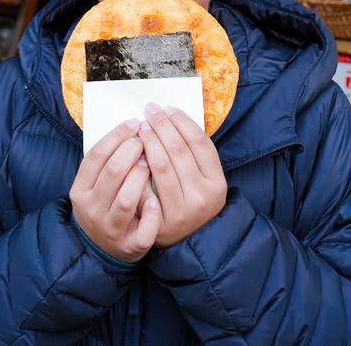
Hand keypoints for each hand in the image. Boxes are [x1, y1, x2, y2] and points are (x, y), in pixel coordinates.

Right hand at [70, 119, 160, 262]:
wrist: (99, 249)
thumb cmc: (103, 205)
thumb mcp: (94, 184)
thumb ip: (107, 160)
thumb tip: (133, 128)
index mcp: (81, 190)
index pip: (97, 156)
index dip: (117, 136)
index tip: (135, 123)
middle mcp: (92, 209)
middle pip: (113, 172)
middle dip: (133, 151)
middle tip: (145, 141)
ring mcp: (110, 229)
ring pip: (127, 199)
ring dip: (142, 177)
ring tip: (151, 164)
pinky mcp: (130, 246)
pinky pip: (143, 231)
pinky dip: (151, 215)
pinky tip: (157, 201)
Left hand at [139, 104, 226, 246]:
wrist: (188, 242)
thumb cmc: (192, 201)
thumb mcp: (203, 180)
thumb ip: (193, 154)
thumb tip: (171, 117)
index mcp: (217, 184)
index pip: (200, 143)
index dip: (183, 122)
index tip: (169, 108)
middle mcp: (202, 198)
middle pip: (180, 151)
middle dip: (163, 126)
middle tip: (150, 111)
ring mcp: (182, 213)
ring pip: (161, 166)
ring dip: (149, 141)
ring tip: (141, 127)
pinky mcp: (160, 223)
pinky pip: (145, 187)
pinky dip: (138, 167)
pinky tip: (133, 152)